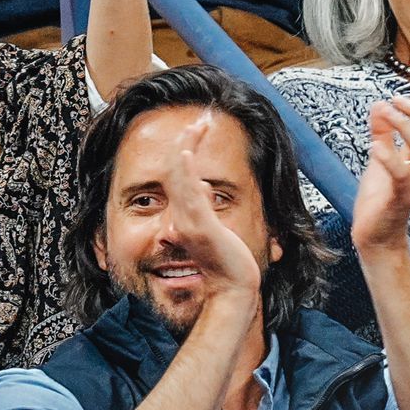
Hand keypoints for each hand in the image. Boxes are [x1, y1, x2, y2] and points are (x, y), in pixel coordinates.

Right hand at [163, 115, 262, 304]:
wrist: (232, 289)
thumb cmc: (226, 262)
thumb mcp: (215, 228)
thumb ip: (205, 208)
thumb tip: (206, 187)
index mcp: (185, 213)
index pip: (180, 174)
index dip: (186, 148)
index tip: (197, 127)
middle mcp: (182, 214)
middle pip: (177, 170)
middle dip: (188, 141)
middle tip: (198, 119)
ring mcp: (189, 220)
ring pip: (180, 178)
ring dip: (186, 149)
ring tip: (192, 128)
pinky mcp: (200, 226)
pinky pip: (188, 195)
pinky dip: (185, 172)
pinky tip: (185, 154)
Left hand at [353, 91, 409, 254]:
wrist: (376, 234)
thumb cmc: (380, 196)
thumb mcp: (380, 157)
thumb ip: (382, 133)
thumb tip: (379, 105)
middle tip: (397, 99)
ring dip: (404, 123)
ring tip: (386, 112)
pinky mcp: (398, 196)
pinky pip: (401, 173)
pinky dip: (387, 155)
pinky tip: (374, 145)